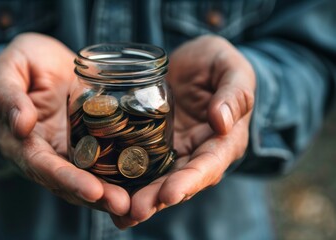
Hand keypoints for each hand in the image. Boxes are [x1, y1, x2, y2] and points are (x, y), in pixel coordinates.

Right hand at [0, 33, 129, 215]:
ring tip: (136, 203)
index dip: (66, 179)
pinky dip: (119, 175)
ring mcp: (68, 151)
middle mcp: (45, 154)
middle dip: (96, 196)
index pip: (42, 165)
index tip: (92, 190)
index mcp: (21, 141)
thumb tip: (20, 125)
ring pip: (88, 179)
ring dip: (110, 193)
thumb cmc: (22, 62)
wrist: (44, 62)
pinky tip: (141, 183)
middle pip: (68, 182)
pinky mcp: (88, 143)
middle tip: (123, 205)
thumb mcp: (7, 70)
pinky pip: (103, 162)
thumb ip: (7, 95)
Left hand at [112, 35, 254, 227]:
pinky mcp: (152, 143)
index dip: (191, 181)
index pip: (209, 165)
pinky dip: (126, 178)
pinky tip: (106, 190)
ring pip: (158, 178)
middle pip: (180, 180)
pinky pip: (140, 161)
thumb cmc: (218, 63)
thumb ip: (234, 93)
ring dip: (140, 196)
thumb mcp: (232, 69)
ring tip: (118, 213)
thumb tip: (222, 121)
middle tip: (135, 211)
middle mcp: (198, 152)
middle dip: (158, 197)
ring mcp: (174, 150)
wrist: (193, 62)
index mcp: (224, 141)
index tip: (171, 194)